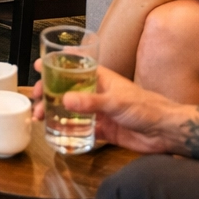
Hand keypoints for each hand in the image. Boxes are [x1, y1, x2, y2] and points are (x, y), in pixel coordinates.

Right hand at [29, 60, 183, 153]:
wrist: (164, 131)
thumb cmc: (146, 107)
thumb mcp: (116, 101)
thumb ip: (91, 102)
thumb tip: (65, 100)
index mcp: (101, 78)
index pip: (75, 67)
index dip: (56, 64)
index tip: (39, 65)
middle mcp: (97, 93)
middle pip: (67, 89)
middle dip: (49, 92)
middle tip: (35, 99)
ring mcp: (99, 111)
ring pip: (71, 110)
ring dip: (55, 112)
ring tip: (41, 118)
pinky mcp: (103, 129)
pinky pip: (81, 129)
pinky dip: (69, 131)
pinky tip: (57, 134)